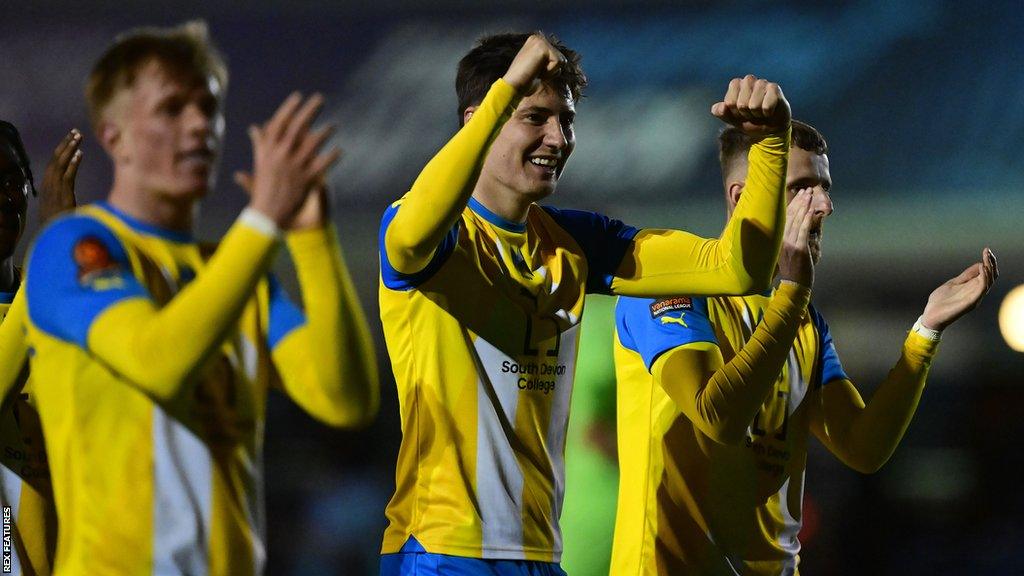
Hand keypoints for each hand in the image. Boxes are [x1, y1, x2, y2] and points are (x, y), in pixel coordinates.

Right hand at [39, 128, 81, 223]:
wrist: (55, 235)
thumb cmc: (60, 221)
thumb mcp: (61, 204)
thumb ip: (65, 194)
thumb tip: (71, 188)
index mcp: (48, 185)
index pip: (54, 162)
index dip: (62, 150)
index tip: (71, 139)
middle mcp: (49, 184)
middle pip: (56, 159)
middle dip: (66, 144)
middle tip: (75, 132)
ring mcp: (55, 189)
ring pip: (61, 164)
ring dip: (69, 149)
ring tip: (78, 137)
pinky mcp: (63, 195)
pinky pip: (67, 176)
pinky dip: (72, 164)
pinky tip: (79, 154)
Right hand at [235, 92, 338, 227]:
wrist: (267, 215)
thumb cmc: (262, 190)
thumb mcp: (259, 164)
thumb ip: (259, 144)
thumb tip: (254, 128)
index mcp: (268, 150)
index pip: (279, 123)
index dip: (289, 108)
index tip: (298, 96)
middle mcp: (281, 155)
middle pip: (297, 127)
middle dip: (310, 111)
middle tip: (320, 99)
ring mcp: (295, 167)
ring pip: (313, 143)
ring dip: (325, 132)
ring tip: (334, 125)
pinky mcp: (307, 179)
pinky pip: (323, 164)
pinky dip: (332, 156)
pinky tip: (340, 150)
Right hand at [502, 33, 565, 95]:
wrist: (512, 85)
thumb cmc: (523, 81)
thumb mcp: (537, 65)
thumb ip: (546, 60)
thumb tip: (561, 61)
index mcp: (536, 41)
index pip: (557, 57)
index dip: (549, 69)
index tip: (534, 71)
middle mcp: (538, 37)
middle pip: (561, 58)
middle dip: (550, 70)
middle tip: (534, 72)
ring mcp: (540, 41)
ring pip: (561, 61)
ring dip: (550, 72)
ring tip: (535, 72)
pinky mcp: (543, 48)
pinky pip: (558, 63)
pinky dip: (549, 72)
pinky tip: (536, 72)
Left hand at [711, 75, 790, 136]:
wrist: (769, 128)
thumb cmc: (749, 120)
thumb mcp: (731, 119)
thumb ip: (720, 113)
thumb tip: (721, 107)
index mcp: (735, 84)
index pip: (729, 102)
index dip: (735, 113)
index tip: (740, 113)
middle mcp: (748, 80)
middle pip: (741, 104)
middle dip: (746, 114)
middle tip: (752, 113)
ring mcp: (762, 83)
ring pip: (754, 106)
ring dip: (757, 114)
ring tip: (760, 112)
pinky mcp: (775, 88)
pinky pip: (766, 106)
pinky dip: (767, 113)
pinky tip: (769, 111)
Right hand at [777, 189, 814, 286]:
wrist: (794, 286)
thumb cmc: (794, 271)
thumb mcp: (788, 253)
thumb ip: (791, 240)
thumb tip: (798, 228)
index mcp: (778, 240)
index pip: (785, 218)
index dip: (792, 205)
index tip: (799, 195)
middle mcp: (781, 240)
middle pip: (790, 216)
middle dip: (799, 201)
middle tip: (806, 189)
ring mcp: (789, 244)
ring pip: (796, 220)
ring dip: (803, 205)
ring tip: (809, 194)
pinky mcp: (798, 249)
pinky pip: (803, 230)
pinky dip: (806, 219)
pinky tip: (811, 209)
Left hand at [920, 248, 997, 330]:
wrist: (930, 315)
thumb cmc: (941, 301)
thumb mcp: (953, 283)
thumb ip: (966, 276)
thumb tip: (979, 264)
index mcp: (973, 288)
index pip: (987, 274)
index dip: (989, 262)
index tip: (986, 250)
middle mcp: (976, 293)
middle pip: (991, 277)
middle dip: (991, 263)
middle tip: (987, 251)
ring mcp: (974, 298)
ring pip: (988, 282)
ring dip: (989, 268)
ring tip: (986, 257)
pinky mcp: (970, 302)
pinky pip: (981, 289)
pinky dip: (984, 278)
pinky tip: (982, 268)